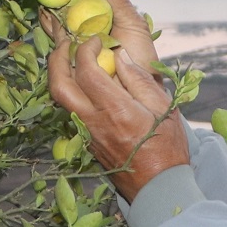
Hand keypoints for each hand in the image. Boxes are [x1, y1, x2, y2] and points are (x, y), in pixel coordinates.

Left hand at [43, 0, 189, 201]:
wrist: (158, 186)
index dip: (87, 49)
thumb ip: (140, 80)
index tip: (97, 39)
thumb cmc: (168, 147)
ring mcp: (87, 132)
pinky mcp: (87, 140)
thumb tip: (120, 56)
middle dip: (58, 58)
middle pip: (59, 84)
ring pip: (59, 98)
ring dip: (58, 73)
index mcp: (116, 110)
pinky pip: (69, 109)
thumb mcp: (164, 108)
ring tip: (69, 57)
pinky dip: (69, 89)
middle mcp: (95, 121)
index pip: (87, 71)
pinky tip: (80, 80)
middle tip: (68, 42)